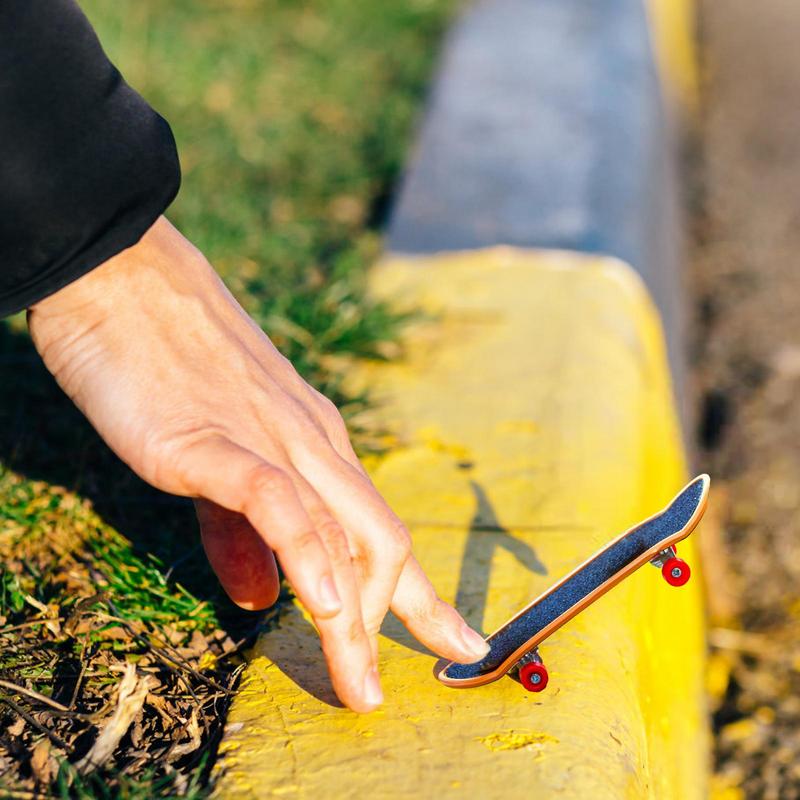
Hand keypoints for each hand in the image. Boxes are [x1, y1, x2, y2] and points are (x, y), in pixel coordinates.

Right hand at [27, 217, 487, 711]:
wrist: (123, 276)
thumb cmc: (168, 361)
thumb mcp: (216, 456)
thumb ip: (238, 529)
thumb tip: (259, 596)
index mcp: (316, 444)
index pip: (382, 531)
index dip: (422, 595)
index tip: (456, 642)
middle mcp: (312, 443)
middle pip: (380, 542)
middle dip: (398, 621)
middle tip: (384, 691)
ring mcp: (269, 436)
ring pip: (338, 533)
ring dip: (352, 619)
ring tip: (359, 685)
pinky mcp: (214, 437)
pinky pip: (274, 498)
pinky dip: (304, 552)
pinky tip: (322, 604)